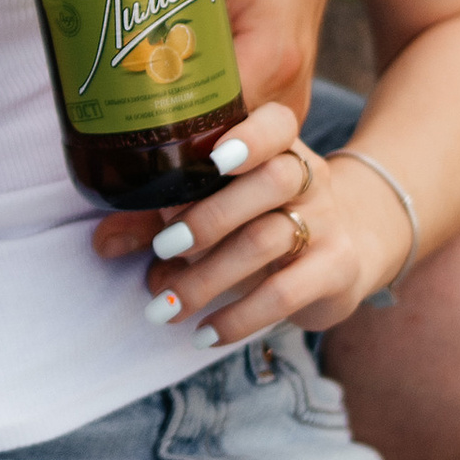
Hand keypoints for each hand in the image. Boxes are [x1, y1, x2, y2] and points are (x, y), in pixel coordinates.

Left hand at [90, 95, 406, 342]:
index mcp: (281, 149)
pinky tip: (204, 333)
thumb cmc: (269, 218)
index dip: (250, 136)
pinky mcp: (335, 271)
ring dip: (207, 278)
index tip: (212, 157)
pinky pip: (284, 294)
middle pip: (271, 182)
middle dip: (209, 215)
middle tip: (161, 247)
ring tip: (164, 307)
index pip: (278, 125)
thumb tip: (103, 243)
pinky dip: (238, 317)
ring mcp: (329, 223)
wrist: (357, 247)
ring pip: (268, 241)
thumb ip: (167, 218)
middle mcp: (310, 179)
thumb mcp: (227, 206)